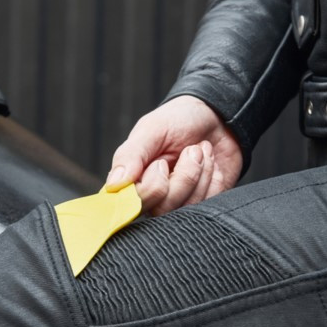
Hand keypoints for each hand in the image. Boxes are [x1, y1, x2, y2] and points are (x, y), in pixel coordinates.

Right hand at [106, 95, 242, 214]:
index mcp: (131, 181)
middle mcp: (151, 197)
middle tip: (190, 150)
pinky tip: (209, 162)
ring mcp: (176, 204)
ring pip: (187, 208)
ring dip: (200, 173)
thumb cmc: (177, 121)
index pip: (130, 205)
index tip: (160, 163)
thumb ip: (130, 156)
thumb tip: (113, 186)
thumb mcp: (152, 129)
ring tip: (200, 151)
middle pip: (161, 209)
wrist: (214, 117)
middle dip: (183, 177)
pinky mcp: (200, 205)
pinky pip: (207, 204)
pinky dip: (213, 179)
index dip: (151, 187)